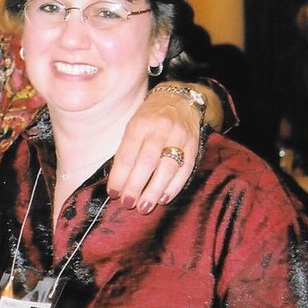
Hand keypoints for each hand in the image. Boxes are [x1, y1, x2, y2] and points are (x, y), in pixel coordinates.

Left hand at [107, 88, 200, 213]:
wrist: (180, 100)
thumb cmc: (149, 117)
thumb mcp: (133, 125)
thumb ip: (127, 150)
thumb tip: (119, 181)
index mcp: (140, 124)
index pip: (127, 154)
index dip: (119, 176)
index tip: (113, 193)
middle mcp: (160, 130)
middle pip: (147, 163)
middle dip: (136, 186)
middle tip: (128, 204)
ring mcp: (179, 138)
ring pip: (167, 168)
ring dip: (154, 191)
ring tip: (144, 207)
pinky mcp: (193, 146)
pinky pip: (185, 170)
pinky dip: (174, 186)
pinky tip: (163, 198)